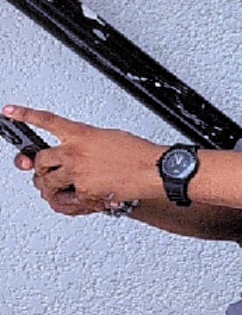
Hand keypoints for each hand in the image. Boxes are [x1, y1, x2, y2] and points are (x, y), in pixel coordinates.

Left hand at [4, 109, 162, 216]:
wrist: (153, 170)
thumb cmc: (138, 153)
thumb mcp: (108, 136)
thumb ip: (85, 142)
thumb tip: (74, 151)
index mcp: (81, 134)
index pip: (47, 121)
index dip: (25, 115)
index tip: (10, 111)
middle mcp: (75, 152)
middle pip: (40, 159)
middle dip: (39, 166)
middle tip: (43, 169)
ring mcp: (77, 174)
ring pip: (47, 181)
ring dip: (49, 185)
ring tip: (59, 186)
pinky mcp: (84, 193)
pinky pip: (65, 201)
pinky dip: (66, 202)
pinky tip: (73, 200)